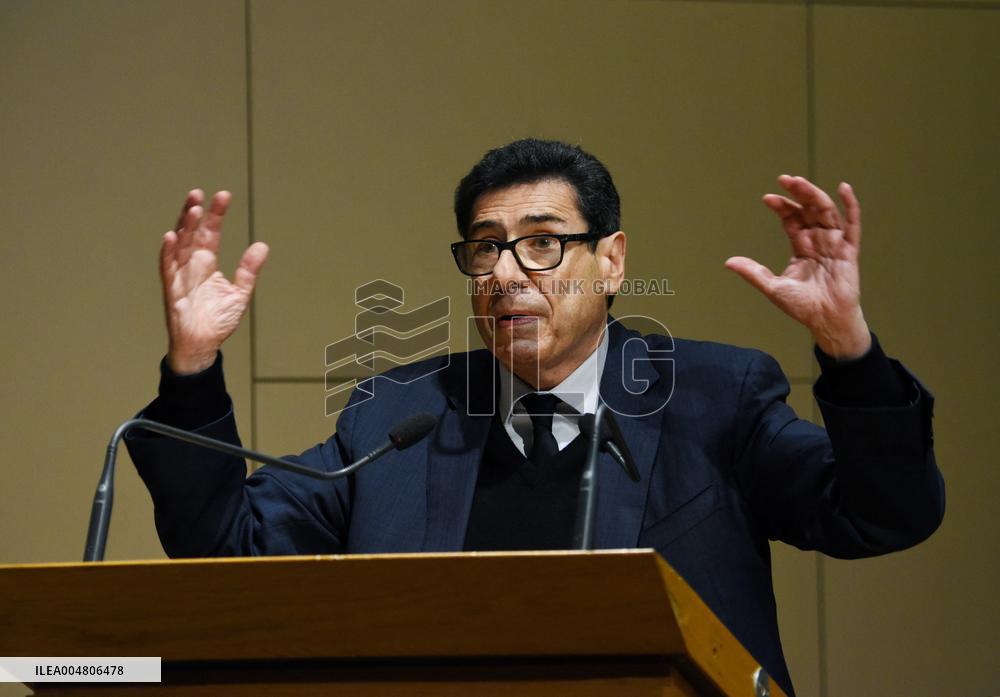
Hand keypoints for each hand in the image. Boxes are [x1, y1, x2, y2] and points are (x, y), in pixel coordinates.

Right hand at [160, 189, 268, 373]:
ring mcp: (180, 276)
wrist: (204, 346)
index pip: (210, 233)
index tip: (223, 195)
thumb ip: (249, 270)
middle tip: (199, 193)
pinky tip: (171, 236)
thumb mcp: (240, 293)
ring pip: (179, 246)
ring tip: (191, 209)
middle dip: (195, 213)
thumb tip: (262, 246)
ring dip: (184, 227)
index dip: (215, 215)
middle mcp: (191, 265)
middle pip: (191, 233)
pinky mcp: (172, 290)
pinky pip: (168, 268)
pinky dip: (168, 253)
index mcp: (206, 263)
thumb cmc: (217, 321)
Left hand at [724, 175, 870, 359]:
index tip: (767, 198)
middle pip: (808, 210)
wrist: (826, 320)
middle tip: (784, 179)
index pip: (791, 219)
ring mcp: (834, 243)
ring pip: (826, 212)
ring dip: (814, 195)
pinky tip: (843, 188)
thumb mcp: (773, 287)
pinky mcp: (849, 250)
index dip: (781, 207)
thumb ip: (753, 273)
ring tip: (800, 182)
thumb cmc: (802, 306)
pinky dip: (850, 205)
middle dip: (797, 193)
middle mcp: (818, 240)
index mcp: (801, 246)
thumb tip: (728, 262)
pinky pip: (852, 224)